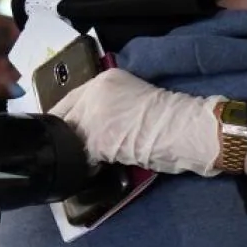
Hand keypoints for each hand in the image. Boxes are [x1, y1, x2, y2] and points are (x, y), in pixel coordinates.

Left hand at [52, 68, 225, 176]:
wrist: (181, 127)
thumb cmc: (167, 114)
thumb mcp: (133, 94)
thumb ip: (108, 102)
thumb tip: (94, 120)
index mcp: (103, 80)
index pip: (71, 98)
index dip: (66, 117)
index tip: (65, 129)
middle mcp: (93, 93)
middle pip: (65, 118)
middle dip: (69, 135)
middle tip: (74, 148)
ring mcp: (92, 116)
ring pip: (72, 138)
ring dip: (80, 149)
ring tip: (93, 157)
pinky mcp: (96, 139)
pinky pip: (83, 156)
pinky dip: (89, 164)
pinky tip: (99, 166)